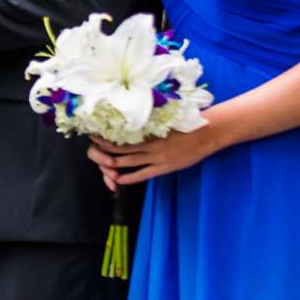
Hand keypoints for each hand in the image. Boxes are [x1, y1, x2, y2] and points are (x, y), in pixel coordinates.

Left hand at [88, 124, 224, 187]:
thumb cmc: (186, 122)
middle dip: (103, 150)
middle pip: (119, 149)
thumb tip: (132, 122)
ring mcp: (156, 157)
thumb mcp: (165, 120)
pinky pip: (142, 174)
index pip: (120, 135)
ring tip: (100, 165)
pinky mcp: (164, 167)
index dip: (105, 136)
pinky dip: (129, 177)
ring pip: (127, 162)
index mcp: (149, 130)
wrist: (207, 132)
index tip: (93, 134)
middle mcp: (149, 144)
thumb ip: (149, 124)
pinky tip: (119, 179)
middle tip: (91, 148)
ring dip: (112, 164)